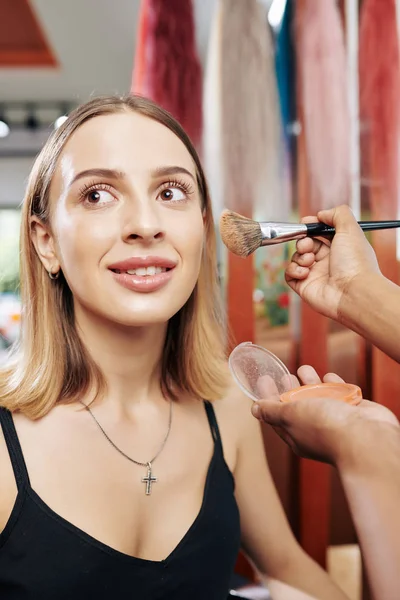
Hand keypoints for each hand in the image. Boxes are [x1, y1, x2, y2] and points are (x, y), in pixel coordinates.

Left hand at [252, 366, 398, 465]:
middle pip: (298, 406)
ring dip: (311, 382)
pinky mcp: (353, 412)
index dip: (268, 397)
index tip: (264, 379)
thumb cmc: (325, 427)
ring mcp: (335, 420)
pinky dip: (334, 384)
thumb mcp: (290, 416)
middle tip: (284, 375)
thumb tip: (254, 409)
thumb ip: (272, 410)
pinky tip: (329, 376)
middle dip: (290, 389)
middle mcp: (315, 429)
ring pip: (320, 398)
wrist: (366, 437)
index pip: (276, 415)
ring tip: (304, 368)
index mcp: (296, 435)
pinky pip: (341, 395)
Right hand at [285, 205, 379, 320]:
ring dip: (300, 256)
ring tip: (310, 261)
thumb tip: (322, 214)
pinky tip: (305, 272)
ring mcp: (315, 274)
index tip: (306, 222)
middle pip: (305, 244)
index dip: (312, 227)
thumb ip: (337, 213)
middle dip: (303, 240)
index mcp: (339, 248)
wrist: (353, 292)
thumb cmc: (355, 262)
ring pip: (296, 258)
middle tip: (307, 244)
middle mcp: (327, 261)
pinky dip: (293, 270)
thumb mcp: (350, 229)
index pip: (320, 233)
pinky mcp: (304, 287)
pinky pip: (289, 274)